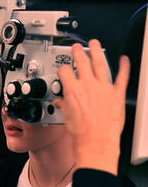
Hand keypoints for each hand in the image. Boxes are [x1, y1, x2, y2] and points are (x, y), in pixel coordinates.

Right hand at [53, 39, 129, 175]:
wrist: (96, 142)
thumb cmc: (81, 132)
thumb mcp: (66, 116)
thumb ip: (63, 105)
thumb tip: (61, 102)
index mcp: (73, 90)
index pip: (65, 72)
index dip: (62, 70)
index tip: (63, 71)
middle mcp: (89, 86)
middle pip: (82, 63)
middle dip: (78, 53)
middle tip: (77, 47)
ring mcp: (104, 89)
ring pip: (100, 64)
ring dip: (97, 52)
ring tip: (95, 44)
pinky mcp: (117, 95)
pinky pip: (122, 77)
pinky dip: (124, 67)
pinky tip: (124, 60)